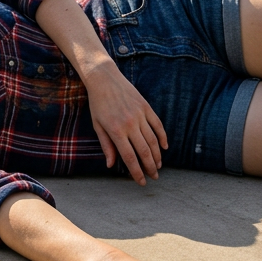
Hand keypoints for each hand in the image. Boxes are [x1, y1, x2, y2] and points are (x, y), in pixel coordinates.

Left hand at [81, 62, 166, 184]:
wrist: (104, 78)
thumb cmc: (98, 103)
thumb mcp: (97, 125)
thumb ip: (106, 146)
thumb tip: (111, 165)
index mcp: (116, 130)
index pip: (129, 157)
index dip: (137, 172)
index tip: (142, 182)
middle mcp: (130, 124)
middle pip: (144, 151)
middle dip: (150, 167)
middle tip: (154, 176)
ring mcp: (140, 115)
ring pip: (153, 140)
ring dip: (157, 155)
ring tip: (158, 165)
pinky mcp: (146, 107)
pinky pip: (158, 125)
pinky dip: (162, 137)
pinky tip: (164, 147)